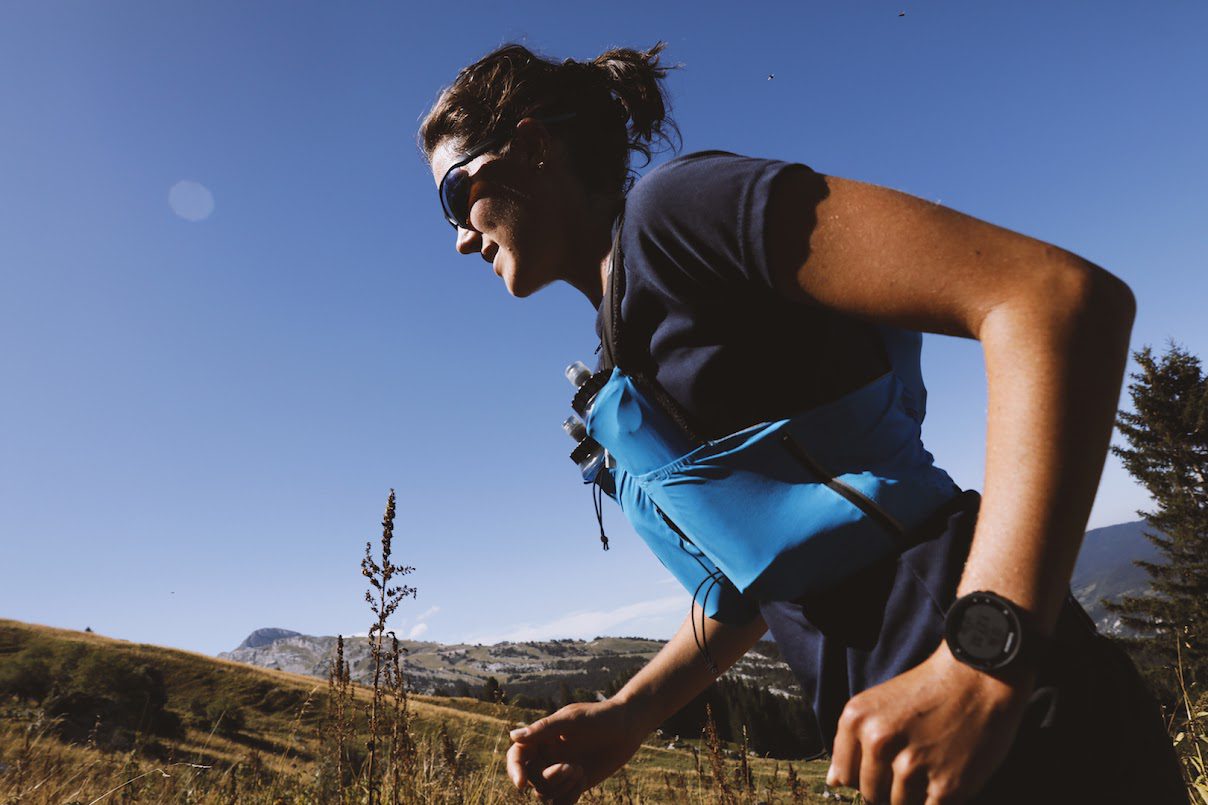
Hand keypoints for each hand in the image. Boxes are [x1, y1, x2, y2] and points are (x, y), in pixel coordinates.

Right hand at [507, 698, 649, 803]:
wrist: (627, 728)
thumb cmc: (599, 717)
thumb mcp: (572, 720)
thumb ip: (544, 729)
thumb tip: (513, 736)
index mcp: (542, 738)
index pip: (517, 756)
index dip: (514, 771)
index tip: (522, 784)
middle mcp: (547, 756)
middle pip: (531, 780)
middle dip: (548, 779)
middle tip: (572, 768)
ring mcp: (560, 772)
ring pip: (544, 794)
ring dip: (561, 787)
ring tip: (580, 771)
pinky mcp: (574, 785)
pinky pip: (560, 802)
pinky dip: (569, 797)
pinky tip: (584, 778)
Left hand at [827, 644, 1033, 803]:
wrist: (978, 678)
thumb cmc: (927, 691)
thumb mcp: (877, 705)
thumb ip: (853, 743)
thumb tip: (833, 781)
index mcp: (856, 720)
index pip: (845, 776)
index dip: (863, 777)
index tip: (883, 769)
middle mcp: (878, 741)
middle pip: (871, 794)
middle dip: (888, 790)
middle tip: (913, 766)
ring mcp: (912, 765)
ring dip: (914, 796)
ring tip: (932, 766)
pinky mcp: (946, 786)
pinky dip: (935, 802)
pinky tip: (944, 779)